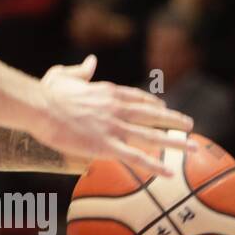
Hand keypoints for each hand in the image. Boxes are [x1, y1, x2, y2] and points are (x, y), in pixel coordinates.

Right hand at [35, 55, 194, 177]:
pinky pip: (135, 158)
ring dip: (175, 142)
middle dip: (173, 120)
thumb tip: (91, 61)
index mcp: (107, 92)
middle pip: (152, 115)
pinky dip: (154, 166)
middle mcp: (117, 109)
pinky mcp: (106, 146)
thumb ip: (81, 70)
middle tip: (189, 124)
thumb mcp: (63, 75)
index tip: (163, 106)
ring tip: (194, 148)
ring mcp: (114, 127)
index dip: (152, 103)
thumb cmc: (46, 92)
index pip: (136, 97)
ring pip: (152, 136)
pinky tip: (169, 173)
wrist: (40, 106)